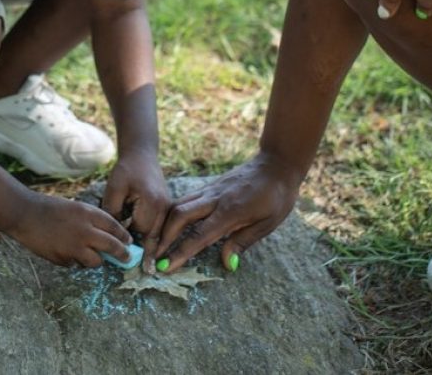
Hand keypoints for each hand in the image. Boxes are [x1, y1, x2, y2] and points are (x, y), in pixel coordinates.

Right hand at [5, 193, 132, 267]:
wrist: (24, 214)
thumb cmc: (49, 208)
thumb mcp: (75, 208)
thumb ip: (91, 220)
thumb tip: (107, 236)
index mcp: (87, 214)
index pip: (114, 226)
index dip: (123, 236)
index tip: (128, 241)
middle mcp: (84, 231)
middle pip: (112, 246)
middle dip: (122, 254)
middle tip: (126, 257)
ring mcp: (74, 247)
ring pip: (95, 261)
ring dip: (96, 260)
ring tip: (89, 255)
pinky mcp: (63, 259)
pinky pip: (76, 264)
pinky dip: (75, 260)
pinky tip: (66, 252)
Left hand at [100, 151, 170, 258]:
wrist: (141, 155)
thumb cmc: (126, 171)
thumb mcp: (114, 189)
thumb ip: (113, 212)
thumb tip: (113, 235)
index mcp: (152, 203)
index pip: (141, 232)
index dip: (133, 244)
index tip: (135, 262)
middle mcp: (165, 207)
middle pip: (155, 236)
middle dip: (150, 253)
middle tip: (149, 272)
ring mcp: (169, 208)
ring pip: (161, 233)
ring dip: (154, 246)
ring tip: (152, 266)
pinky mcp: (168, 208)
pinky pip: (162, 227)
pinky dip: (156, 237)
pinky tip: (152, 250)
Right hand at [155, 153, 300, 271]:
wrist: (276, 163)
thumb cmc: (276, 196)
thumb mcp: (267, 224)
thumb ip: (243, 242)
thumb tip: (227, 264)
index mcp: (230, 211)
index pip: (199, 236)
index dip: (181, 253)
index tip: (166, 267)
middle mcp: (214, 199)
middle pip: (179, 216)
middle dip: (164, 237)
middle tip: (155, 256)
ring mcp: (210, 190)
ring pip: (178, 205)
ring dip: (166, 224)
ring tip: (158, 242)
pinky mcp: (210, 186)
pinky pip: (186, 199)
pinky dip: (174, 213)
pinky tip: (172, 224)